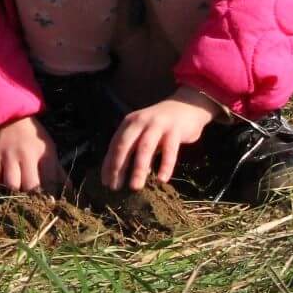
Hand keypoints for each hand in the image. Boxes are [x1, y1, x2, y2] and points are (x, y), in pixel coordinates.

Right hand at [0, 115, 68, 193]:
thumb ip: (58, 171)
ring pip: (10, 184)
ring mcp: (8, 156)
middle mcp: (25, 155)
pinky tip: (1, 184)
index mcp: (43, 154)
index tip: (46, 198)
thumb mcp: (50, 150)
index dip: (48, 194)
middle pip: (29, 186)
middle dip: (31, 195)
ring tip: (16, 188)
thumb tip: (68, 190)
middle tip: (30, 195)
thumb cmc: (35, 138)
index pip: (48, 182)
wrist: (14, 120)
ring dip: (14, 190)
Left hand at [101, 88, 223, 189]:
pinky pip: (169, 150)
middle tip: (115, 187)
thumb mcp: (144, 134)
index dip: (108, 164)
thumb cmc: (162, 125)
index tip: (105, 183)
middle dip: (118, 167)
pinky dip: (165, 165)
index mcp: (129, 123)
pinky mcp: (175, 130)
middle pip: (125, 146)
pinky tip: (161, 180)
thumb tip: (125, 176)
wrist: (187, 105)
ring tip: (135, 187)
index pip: (114, 145)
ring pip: (145, 148)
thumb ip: (136, 151)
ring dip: (139, 169)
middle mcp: (140, 122)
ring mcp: (157, 125)